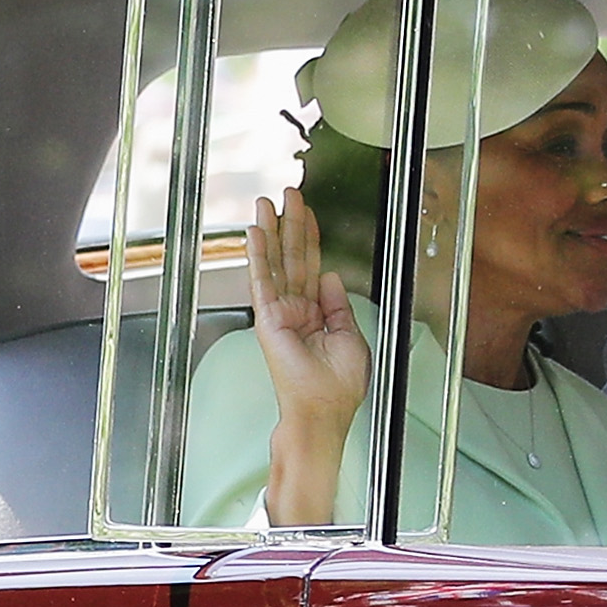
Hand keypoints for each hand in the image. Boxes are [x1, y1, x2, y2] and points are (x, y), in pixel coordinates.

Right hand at [246, 186, 370, 525]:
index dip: (312, 239)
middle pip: (293, 258)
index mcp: (317, 315)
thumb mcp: (350, 338)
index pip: (313, 268)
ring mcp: (280, 314)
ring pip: (276, 263)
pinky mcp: (268, 320)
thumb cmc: (337, 389)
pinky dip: (259, 255)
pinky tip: (256, 231)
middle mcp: (296, 311)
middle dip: (291, 225)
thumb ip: (339, 305)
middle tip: (289, 192)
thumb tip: (332, 276)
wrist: (322, 414)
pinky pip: (263, 281)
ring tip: (267, 201)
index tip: (308, 214)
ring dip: (271, 231)